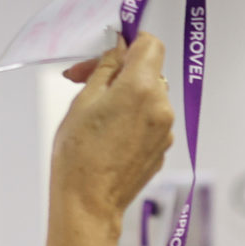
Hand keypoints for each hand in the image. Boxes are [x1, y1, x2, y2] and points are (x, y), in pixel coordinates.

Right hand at [49, 34, 173, 243]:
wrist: (89, 204)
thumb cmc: (79, 156)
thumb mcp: (84, 101)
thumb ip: (106, 69)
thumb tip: (119, 49)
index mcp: (142, 89)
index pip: (150, 45)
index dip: (130, 41)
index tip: (111, 48)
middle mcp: (162, 107)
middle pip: (148, 70)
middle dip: (118, 69)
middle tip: (83, 78)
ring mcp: (166, 130)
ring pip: (149, 95)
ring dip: (124, 94)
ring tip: (93, 110)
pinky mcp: (162, 148)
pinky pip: (149, 119)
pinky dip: (132, 116)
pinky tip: (107, 131)